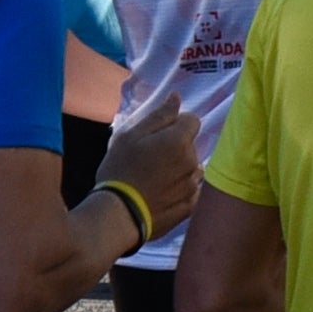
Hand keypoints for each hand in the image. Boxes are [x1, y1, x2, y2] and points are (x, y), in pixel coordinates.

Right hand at [99, 97, 204, 238]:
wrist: (119, 214)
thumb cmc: (120, 169)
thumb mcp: (130, 135)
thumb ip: (158, 115)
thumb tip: (177, 96)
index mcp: (179, 141)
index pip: (192, 120)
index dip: (176, 124)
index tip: (157, 134)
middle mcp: (192, 162)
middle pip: (191, 145)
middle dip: (177, 146)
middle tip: (150, 158)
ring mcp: (193, 186)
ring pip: (192, 168)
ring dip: (180, 168)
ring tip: (156, 178)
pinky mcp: (190, 207)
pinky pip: (192, 190)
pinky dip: (182, 189)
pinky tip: (163, 194)